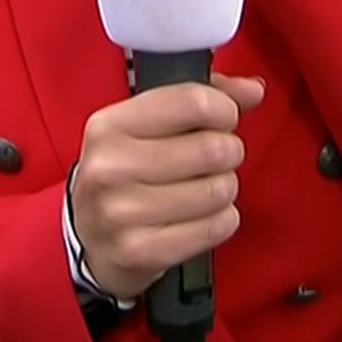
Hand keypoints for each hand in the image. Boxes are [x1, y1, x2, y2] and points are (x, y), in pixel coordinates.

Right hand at [70, 75, 264, 300]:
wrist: (88, 240)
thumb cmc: (124, 173)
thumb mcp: (145, 126)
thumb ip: (199, 100)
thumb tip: (252, 90)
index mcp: (109, 126)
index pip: (190, 102)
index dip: (223, 108)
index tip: (225, 117)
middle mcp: (111, 167)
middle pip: (211, 148)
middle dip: (228, 151)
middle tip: (218, 157)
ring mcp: (122, 213)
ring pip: (218, 190)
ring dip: (224, 188)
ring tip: (207, 187)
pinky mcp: (142, 251)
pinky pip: (214, 228)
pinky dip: (222, 220)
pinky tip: (205, 216)